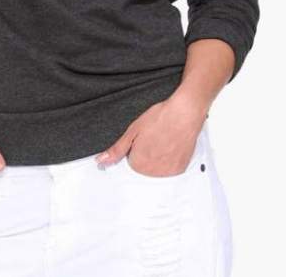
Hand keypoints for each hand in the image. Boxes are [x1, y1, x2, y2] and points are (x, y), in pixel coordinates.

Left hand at [94, 98, 208, 176]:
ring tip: (162, 141)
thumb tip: (101, 160)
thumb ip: (117, 149)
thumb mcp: (133, 130)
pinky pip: (170, 169)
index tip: (141, 141)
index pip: (129, 163)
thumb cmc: (161, 118)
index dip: (134, 149)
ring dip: (158, 158)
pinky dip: (170, 160)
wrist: (184, 113)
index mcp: (139, 163)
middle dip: (145, 154)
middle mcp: (154, 171)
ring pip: (157, 170)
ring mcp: (169, 171)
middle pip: (143, 168)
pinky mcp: (180, 169)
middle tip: (152, 138)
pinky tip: (171, 145)